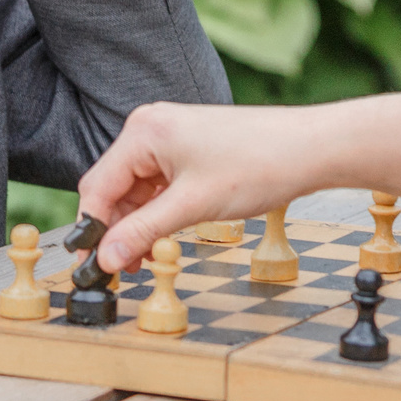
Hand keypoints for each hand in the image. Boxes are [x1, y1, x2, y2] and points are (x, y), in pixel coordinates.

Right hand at [77, 101, 324, 271]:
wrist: (309, 148)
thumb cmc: (259, 163)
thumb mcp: (192, 206)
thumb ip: (143, 232)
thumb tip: (105, 258)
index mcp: (144, 132)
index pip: (97, 188)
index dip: (92, 231)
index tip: (90, 267)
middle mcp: (151, 128)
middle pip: (114, 189)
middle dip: (115, 231)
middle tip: (117, 272)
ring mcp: (171, 138)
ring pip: (137, 191)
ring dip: (138, 227)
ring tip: (144, 262)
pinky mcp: (189, 149)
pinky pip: (159, 187)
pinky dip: (157, 214)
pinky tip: (163, 239)